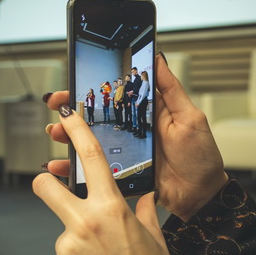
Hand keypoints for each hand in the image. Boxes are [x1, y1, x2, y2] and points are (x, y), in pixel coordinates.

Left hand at [33, 103, 176, 254]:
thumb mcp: (154, 240)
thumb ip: (145, 213)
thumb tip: (145, 196)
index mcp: (110, 210)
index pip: (90, 158)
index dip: (76, 131)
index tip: (66, 116)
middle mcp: (83, 225)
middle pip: (45, 187)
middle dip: (45, 183)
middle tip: (51, 189)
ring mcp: (65, 250)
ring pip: (62, 235)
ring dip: (75, 246)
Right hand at [44, 54, 227, 220]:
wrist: (200, 196)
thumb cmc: (200, 158)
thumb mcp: (190, 118)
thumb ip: (171, 90)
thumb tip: (158, 58)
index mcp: (147, 114)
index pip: (115, 96)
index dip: (93, 90)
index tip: (74, 85)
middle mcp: (132, 130)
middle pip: (97, 118)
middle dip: (72, 111)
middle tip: (57, 107)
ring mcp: (125, 153)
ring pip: (90, 142)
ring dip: (68, 136)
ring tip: (55, 134)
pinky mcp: (121, 173)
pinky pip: (93, 169)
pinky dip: (74, 168)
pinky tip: (61, 166)